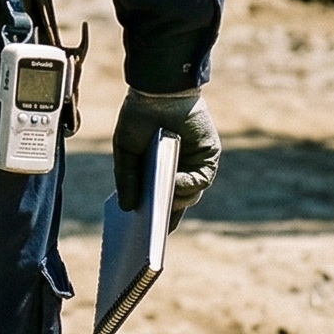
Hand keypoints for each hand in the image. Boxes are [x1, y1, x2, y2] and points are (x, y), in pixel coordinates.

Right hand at [112, 89, 221, 228]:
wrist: (155, 90)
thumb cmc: (139, 118)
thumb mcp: (125, 150)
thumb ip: (127, 178)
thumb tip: (127, 208)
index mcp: (161, 173)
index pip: (161, 203)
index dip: (155, 222)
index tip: (142, 242)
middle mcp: (181, 171)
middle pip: (177, 204)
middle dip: (164, 219)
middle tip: (150, 237)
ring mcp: (195, 164)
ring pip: (190, 195)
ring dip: (176, 203)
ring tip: (159, 212)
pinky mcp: (208, 155)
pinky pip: (201, 178)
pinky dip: (188, 184)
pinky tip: (174, 183)